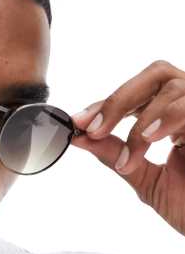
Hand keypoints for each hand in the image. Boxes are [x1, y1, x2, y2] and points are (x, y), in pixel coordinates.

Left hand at [70, 59, 184, 236]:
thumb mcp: (144, 178)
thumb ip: (115, 154)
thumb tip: (80, 137)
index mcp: (175, 117)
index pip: (138, 95)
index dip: (107, 104)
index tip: (79, 122)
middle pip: (156, 74)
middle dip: (118, 100)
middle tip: (93, 128)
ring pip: (173, 86)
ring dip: (141, 120)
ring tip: (129, 156)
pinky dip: (168, 118)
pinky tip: (151, 138)